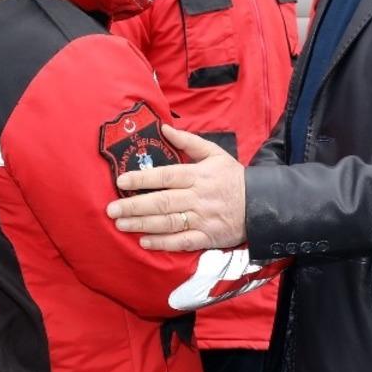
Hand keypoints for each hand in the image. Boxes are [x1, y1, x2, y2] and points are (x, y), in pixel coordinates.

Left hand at [107, 125, 245, 250]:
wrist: (260, 204)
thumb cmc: (232, 177)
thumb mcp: (214, 153)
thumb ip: (188, 142)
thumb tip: (164, 128)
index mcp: (198, 175)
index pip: (166, 176)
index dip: (142, 179)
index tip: (121, 180)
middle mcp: (197, 197)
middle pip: (162, 202)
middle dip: (134, 206)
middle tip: (111, 209)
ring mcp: (202, 219)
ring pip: (168, 222)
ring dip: (142, 224)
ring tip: (121, 224)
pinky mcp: (207, 237)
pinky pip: (181, 242)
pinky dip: (162, 243)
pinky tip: (144, 241)